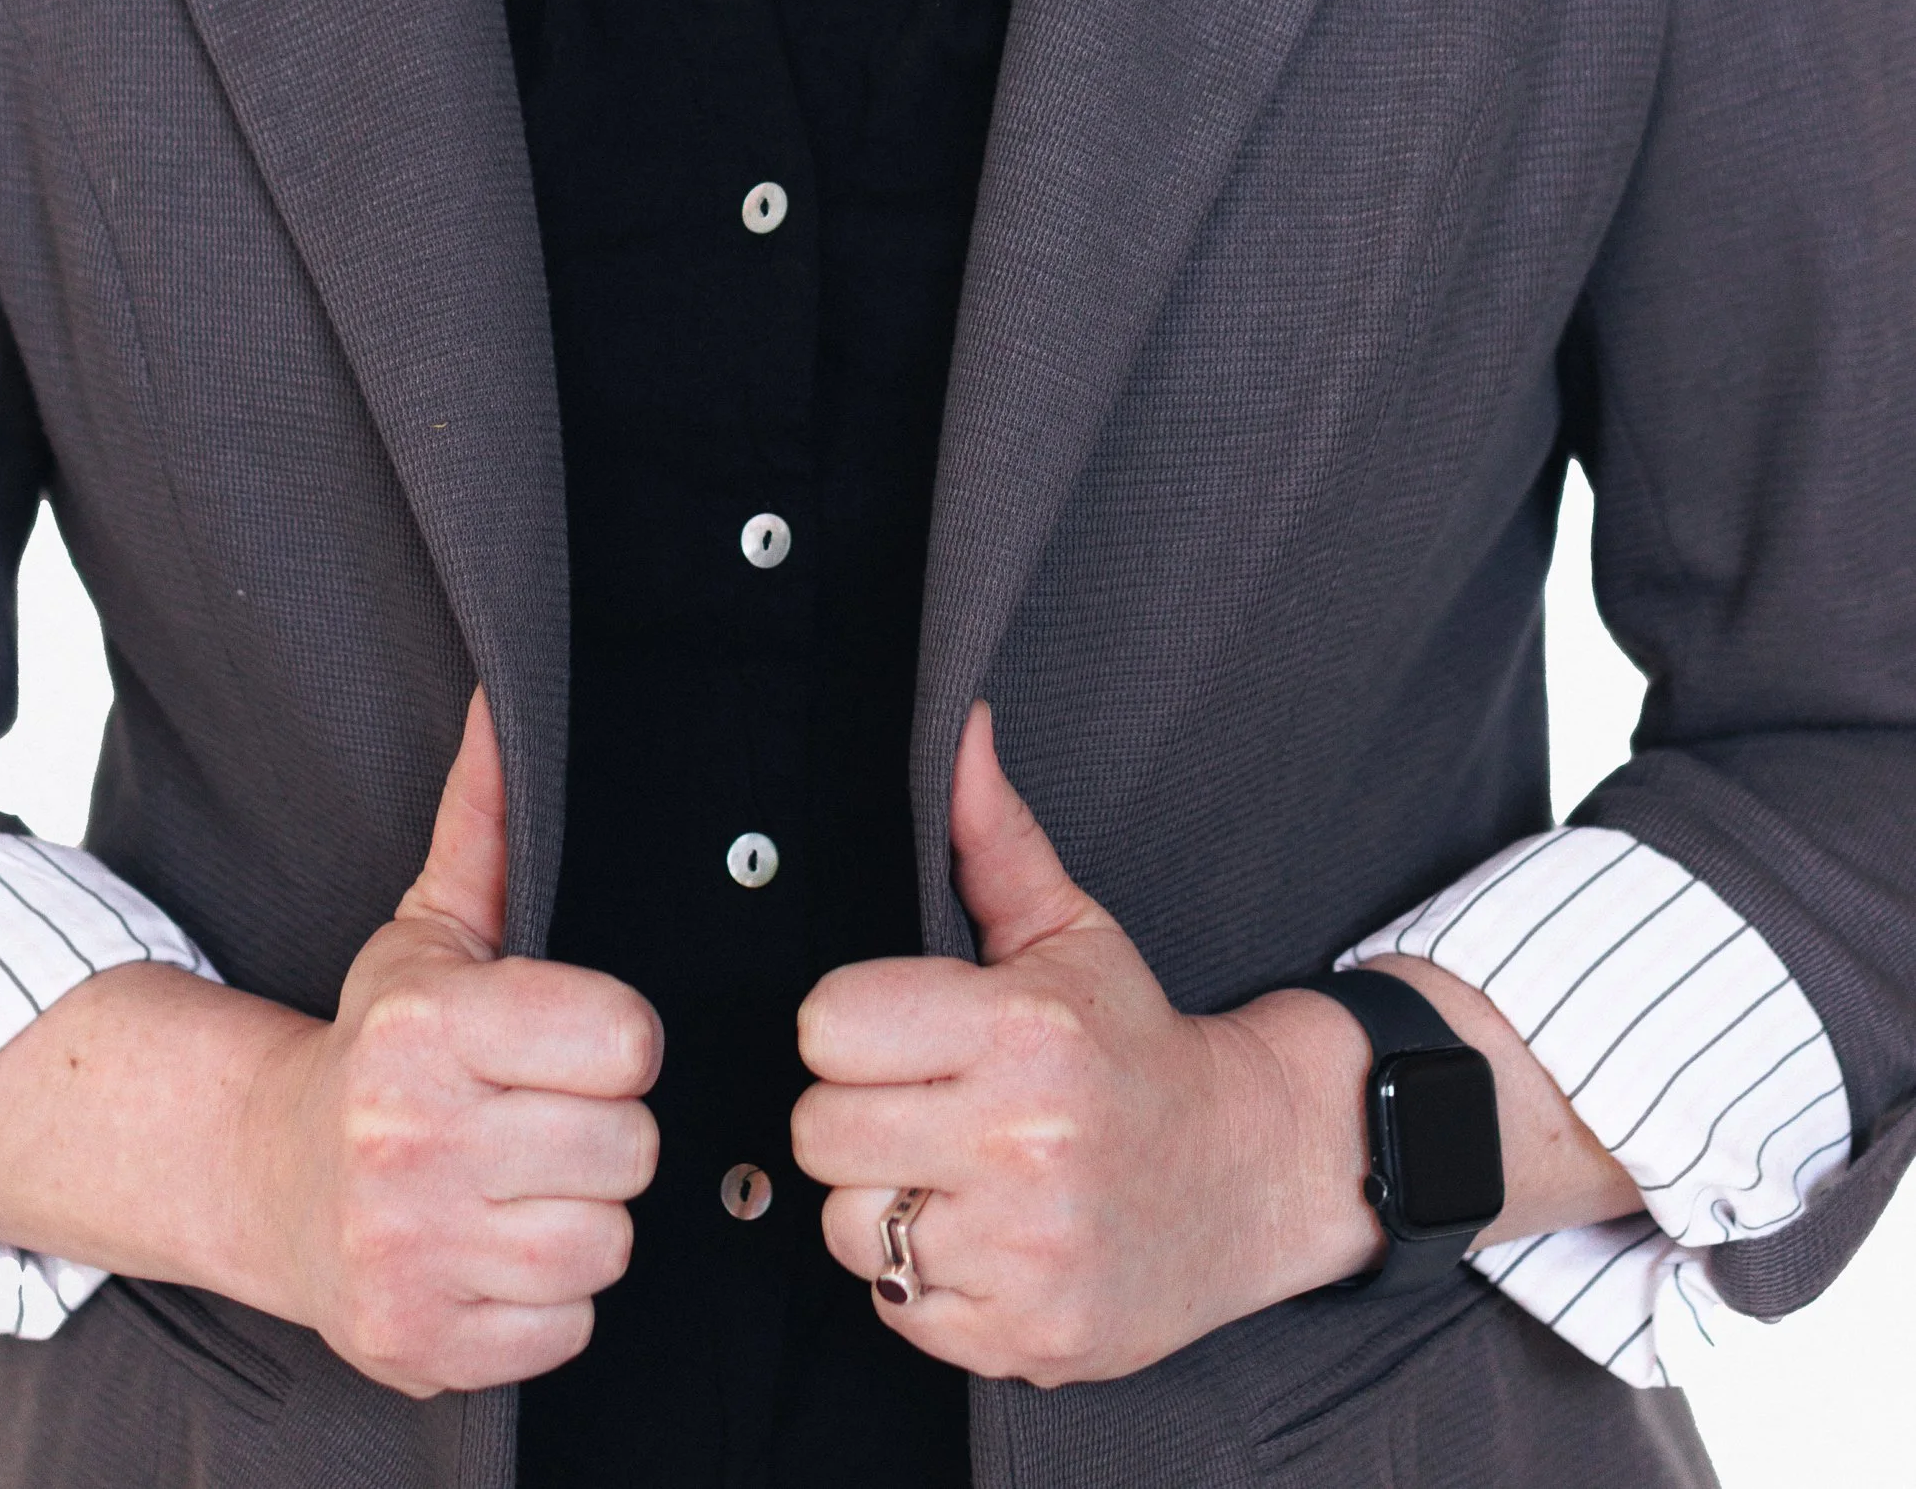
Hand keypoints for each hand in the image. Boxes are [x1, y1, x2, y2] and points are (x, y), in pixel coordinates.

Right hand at [240, 689, 662, 1395]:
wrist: (272, 1181)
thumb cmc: (381, 1049)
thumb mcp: (431, 930)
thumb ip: (488, 822)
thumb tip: (503, 696)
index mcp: (426, 1031)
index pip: (625, 1040)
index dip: (616, 1043)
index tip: (575, 1044)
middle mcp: (409, 1143)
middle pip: (628, 1150)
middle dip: (602, 1137)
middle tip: (543, 1121)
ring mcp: (409, 1253)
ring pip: (605, 1245)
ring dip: (579, 1222)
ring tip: (522, 1186)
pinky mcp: (418, 1346)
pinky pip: (567, 1330)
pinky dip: (546, 1305)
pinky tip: (496, 1253)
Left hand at [791, 704, 1377, 1384]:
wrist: (1251, 1175)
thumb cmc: (1137, 1045)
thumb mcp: (1072, 932)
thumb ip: (993, 837)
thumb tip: (962, 733)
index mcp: (1023, 1033)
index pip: (827, 1026)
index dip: (850, 1027)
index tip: (897, 1032)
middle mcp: (1025, 1145)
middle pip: (819, 1131)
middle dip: (858, 1113)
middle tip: (923, 1103)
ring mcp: (1027, 1251)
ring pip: (846, 1228)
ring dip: (883, 1204)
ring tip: (952, 1173)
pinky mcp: (1027, 1337)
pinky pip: (894, 1308)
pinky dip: (922, 1280)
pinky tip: (982, 1234)